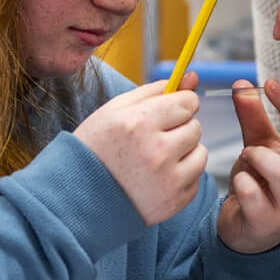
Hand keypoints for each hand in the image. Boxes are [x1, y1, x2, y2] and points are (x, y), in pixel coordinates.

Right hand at [73, 75, 207, 225]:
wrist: (78, 197)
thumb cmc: (96, 147)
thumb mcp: (116, 110)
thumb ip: (155, 90)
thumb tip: (191, 77)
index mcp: (139, 123)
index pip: (187, 102)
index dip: (180, 104)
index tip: (171, 110)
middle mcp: (156, 151)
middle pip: (195, 127)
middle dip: (179, 128)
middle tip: (154, 138)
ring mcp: (167, 180)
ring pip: (200, 153)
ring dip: (184, 153)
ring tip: (156, 159)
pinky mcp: (174, 202)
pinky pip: (195, 179)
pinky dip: (181, 176)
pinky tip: (157, 178)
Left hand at [217, 78, 279, 253]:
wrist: (247, 229)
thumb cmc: (262, 184)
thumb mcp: (261, 147)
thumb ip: (254, 118)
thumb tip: (241, 83)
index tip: (271, 84)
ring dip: (258, 156)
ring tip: (248, 156)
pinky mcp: (266, 224)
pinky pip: (253, 194)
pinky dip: (241, 179)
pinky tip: (240, 180)